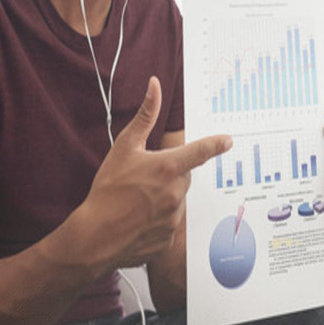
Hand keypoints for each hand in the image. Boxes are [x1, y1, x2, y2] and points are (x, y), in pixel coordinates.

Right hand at [79, 76, 231, 271]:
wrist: (95, 236)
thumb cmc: (107, 190)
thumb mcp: (124, 147)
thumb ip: (145, 116)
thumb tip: (155, 86)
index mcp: (168, 167)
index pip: (200, 151)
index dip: (216, 144)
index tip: (228, 140)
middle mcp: (176, 192)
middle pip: (184, 177)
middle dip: (170, 175)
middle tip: (144, 180)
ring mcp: (174, 217)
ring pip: (177, 200)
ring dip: (165, 198)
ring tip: (138, 203)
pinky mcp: (170, 239)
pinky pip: (170, 223)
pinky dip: (158, 220)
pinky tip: (138, 221)